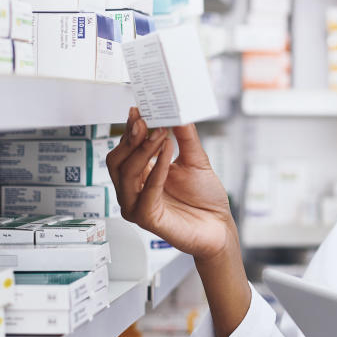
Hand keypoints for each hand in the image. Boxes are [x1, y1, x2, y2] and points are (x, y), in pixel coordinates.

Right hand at [106, 107, 236, 260]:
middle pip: (117, 161)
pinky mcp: (147, 218)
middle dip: (130, 139)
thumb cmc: (205, 198)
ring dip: (143, 151)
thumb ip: (184, 136)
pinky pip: (146, 192)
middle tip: (146, 121)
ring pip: (126, 174)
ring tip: (161, 134)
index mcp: (140, 175)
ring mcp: (137, 205)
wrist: (219, 225)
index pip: (125, 149)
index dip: (129, 130)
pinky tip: (167, 155)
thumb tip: (176, 112)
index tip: (138, 111)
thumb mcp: (195, 159)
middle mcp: (133, 190)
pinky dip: (157, 171)